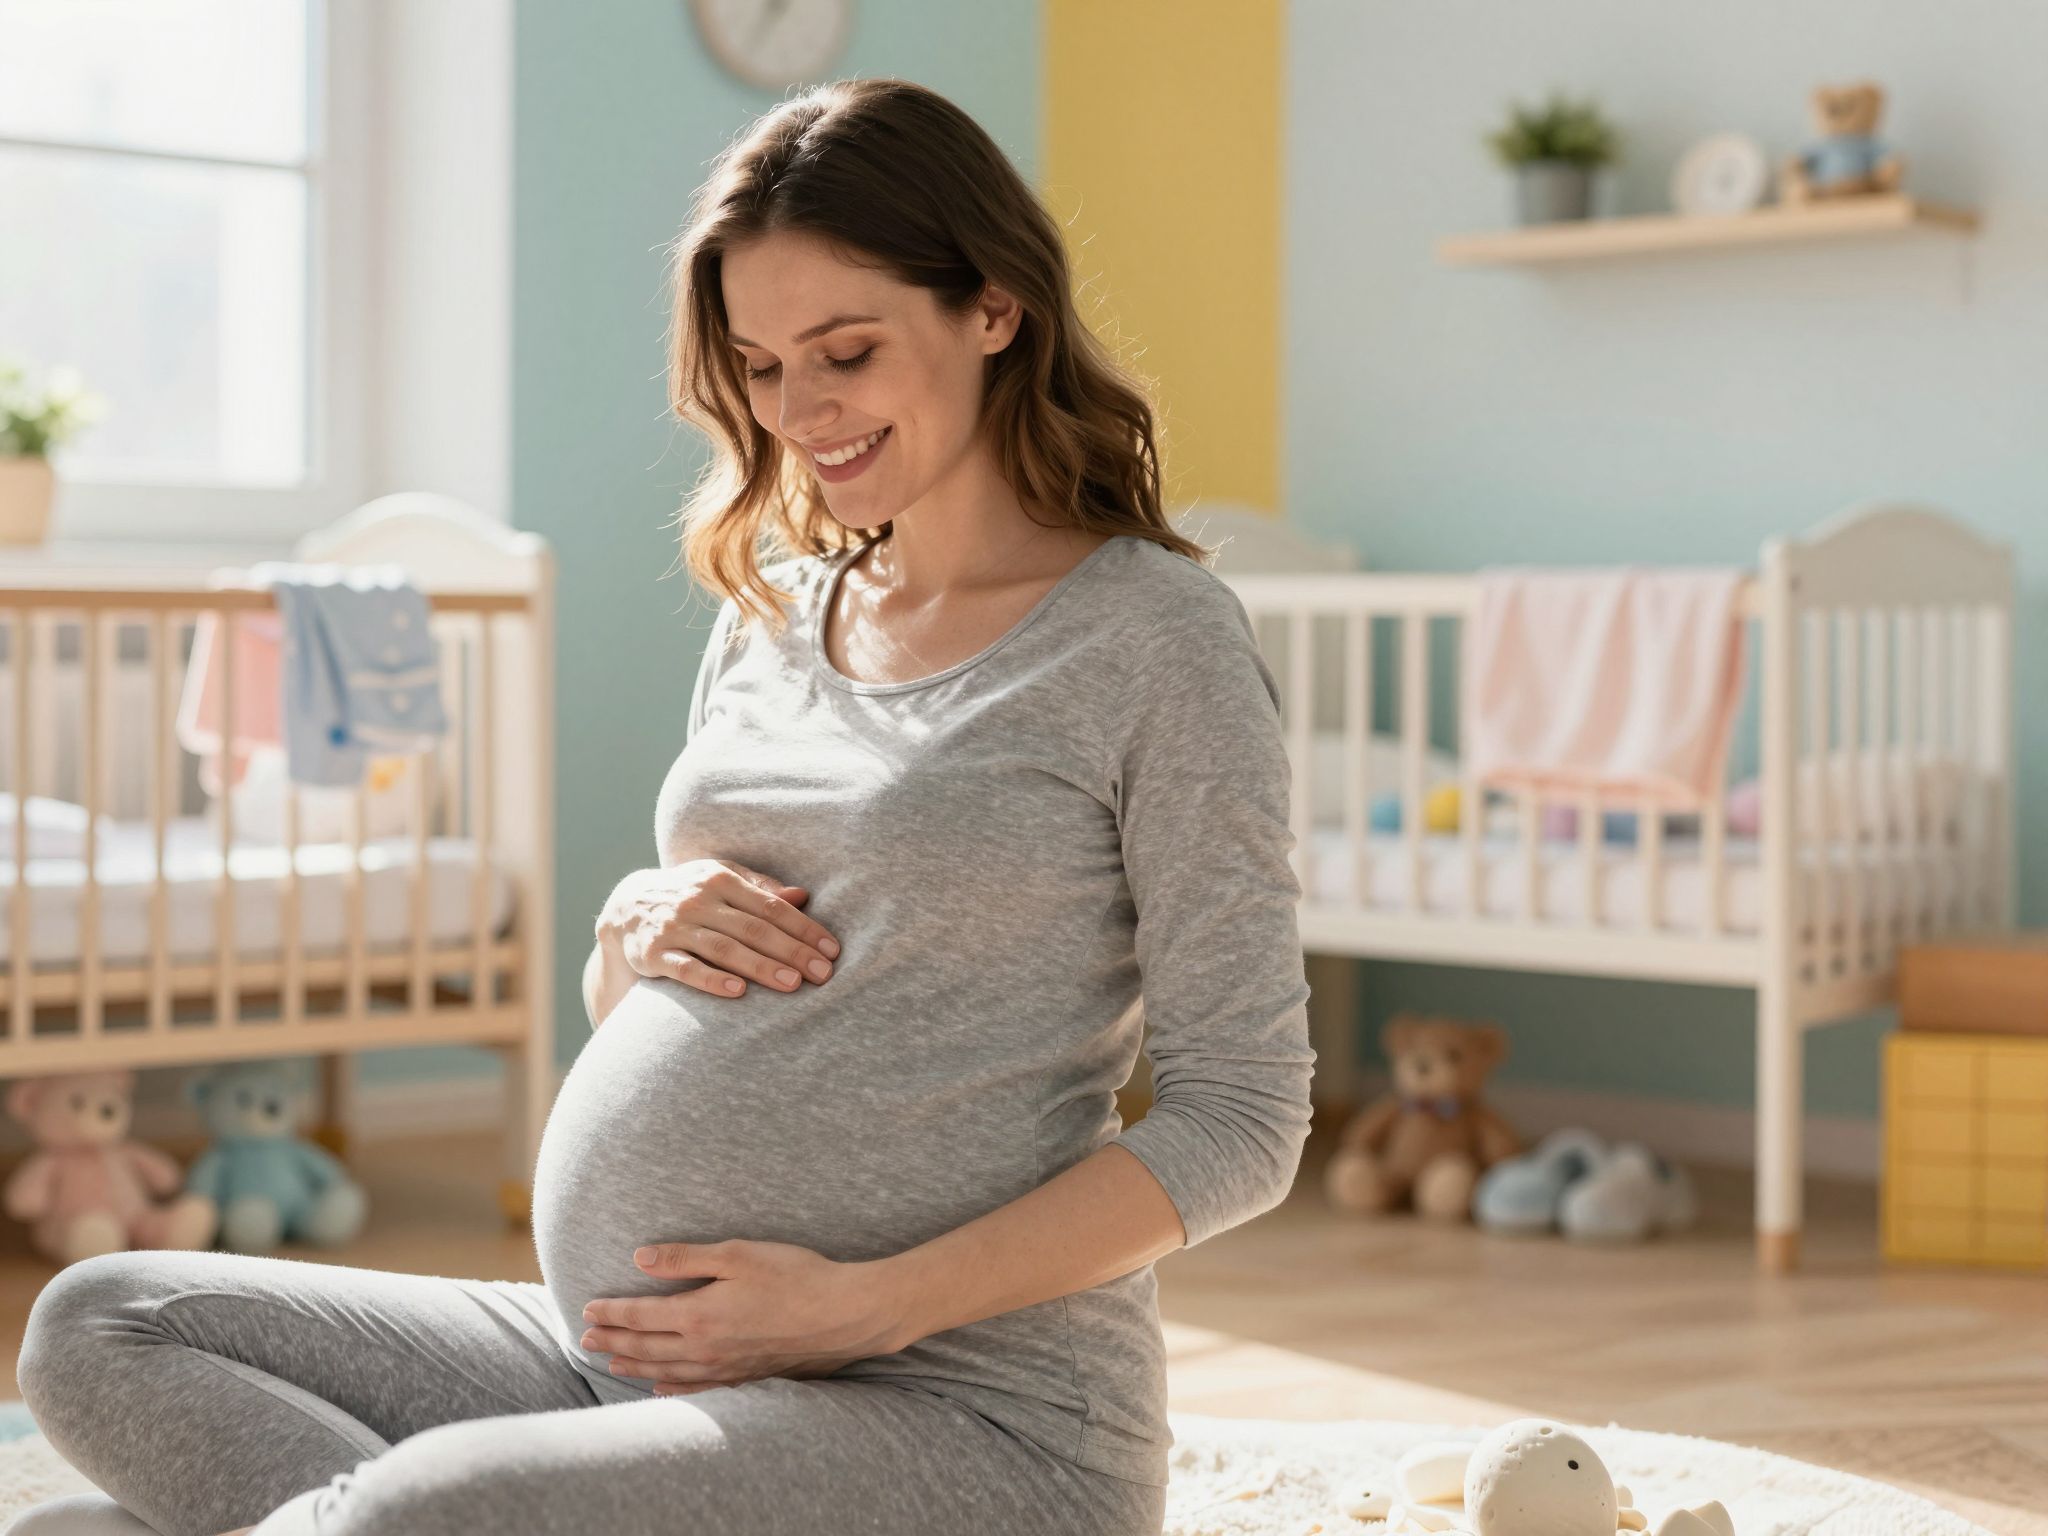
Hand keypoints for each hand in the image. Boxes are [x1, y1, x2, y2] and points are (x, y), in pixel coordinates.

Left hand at [580, 1240, 907, 1394]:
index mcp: (698, 1314)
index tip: (588, 1308)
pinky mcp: (746, 1376)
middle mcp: (705, 1347)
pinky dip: (672, 1388)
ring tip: (610, 1362)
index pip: (641, 1315)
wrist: (842, 1314)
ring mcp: (725, 1367)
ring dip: (634, 1365)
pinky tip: (660, 1387)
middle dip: (613, 1341)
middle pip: (646, 1346)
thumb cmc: (794, 1275)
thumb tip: (640, 1257)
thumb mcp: (737, 1254)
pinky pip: (697, 1388)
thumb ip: (686, 1258)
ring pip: (666, 1371)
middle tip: (585, 1338)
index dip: (612, 1312)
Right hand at [599, 859, 839, 997]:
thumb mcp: (720, 878)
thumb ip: (760, 888)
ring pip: (724, 948)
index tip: (832, 950)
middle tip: (823, 973)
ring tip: (793, 984)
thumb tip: (803, 895)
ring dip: (761, 967)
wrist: (626, 908)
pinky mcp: (653, 954)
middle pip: (753, 928)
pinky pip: (685, 969)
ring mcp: (674, 927)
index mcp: (720, 879)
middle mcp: (698, 900)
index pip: (771, 906)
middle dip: (792, 951)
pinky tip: (737, 992)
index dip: (804, 927)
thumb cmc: (689, 894)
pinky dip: (711, 980)